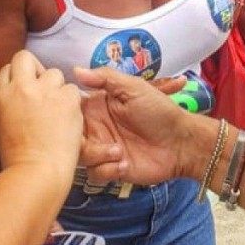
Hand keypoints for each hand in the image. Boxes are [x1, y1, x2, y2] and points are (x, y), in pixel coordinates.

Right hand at [0, 51, 82, 183]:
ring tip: (57, 111)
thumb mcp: (2, 124)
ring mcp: (44, 91)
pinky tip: (69, 120)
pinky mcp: (66, 99)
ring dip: (57, 88)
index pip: (8, 68)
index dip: (19, 77)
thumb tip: (9, 90)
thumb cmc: (18, 158)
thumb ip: (8, 102)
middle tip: (43, 89)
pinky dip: (73, 103)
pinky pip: (73, 89)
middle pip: (25, 58)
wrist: (36, 173)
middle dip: (35, 69)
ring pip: (54, 73)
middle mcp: (20, 87)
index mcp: (0, 95)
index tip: (26, 88)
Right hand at [76, 67, 197, 186]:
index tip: (67, 116)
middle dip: (78, 139)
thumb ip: (104, 78)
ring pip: (79, 156)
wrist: (182, 143)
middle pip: (68, 136)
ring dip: (97, 155)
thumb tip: (74, 70)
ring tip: (119, 151)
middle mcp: (96, 127)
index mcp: (97, 106)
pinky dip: (107, 170)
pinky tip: (124, 164)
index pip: (69, 108)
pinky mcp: (111, 169)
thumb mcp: (134, 87)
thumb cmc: (160, 112)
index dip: (63, 113)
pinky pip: (94, 174)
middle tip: (93, 138)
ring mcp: (102, 149)